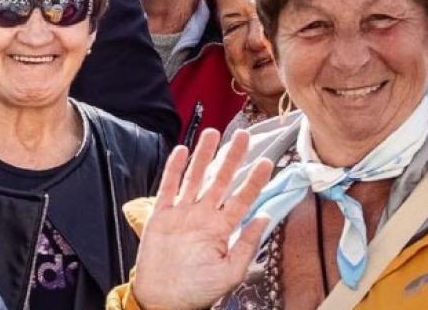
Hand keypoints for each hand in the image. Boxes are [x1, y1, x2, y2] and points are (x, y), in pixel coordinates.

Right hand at [129, 129, 274, 309]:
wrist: (163, 298)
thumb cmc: (198, 290)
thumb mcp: (231, 272)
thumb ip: (247, 245)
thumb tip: (265, 217)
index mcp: (222, 230)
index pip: (242, 199)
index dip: (254, 180)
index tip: (266, 161)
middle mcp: (203, 216)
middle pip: (220, 180)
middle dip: (232, 158)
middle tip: (244, 136)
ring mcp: (182, 213)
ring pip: (195, 177)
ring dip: (204, 156)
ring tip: (213, 134)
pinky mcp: (161, 215)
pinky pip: (168, 187)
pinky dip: (174, 169)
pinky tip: (182, 152)